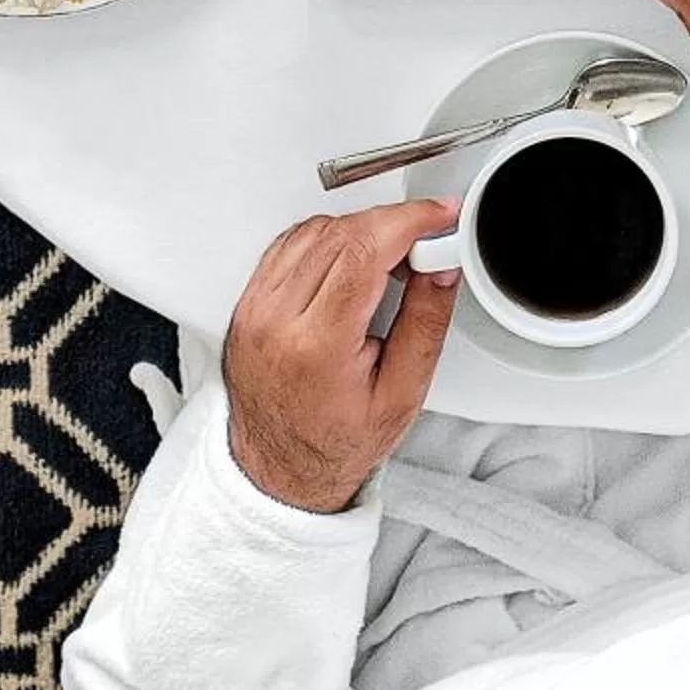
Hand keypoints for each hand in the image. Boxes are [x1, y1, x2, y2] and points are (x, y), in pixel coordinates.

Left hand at [222, 198, 461, 511]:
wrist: (280, 472)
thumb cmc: (336, 444)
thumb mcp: (402, 395)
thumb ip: (426, 322)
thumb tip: (442, 265)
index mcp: (316, 347)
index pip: (364, 250)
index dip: (410, 221)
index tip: (439, 217)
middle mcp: (276, 320)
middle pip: (342, 233)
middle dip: (393, 225)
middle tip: (425, 246)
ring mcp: (255, 309)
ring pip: (315, 230)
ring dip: (360, 231)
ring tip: (388, 265)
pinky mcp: (247, 302)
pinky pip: (290, 244)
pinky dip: (327, 240)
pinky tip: (350, 264)